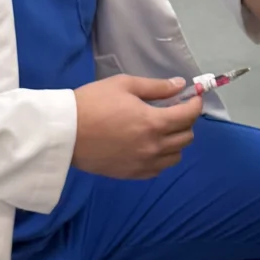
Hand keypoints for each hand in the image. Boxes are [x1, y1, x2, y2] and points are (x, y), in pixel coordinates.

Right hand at [71, 74, 202, 178]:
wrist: (64, 132)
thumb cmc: (92, 103)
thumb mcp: (124, 85)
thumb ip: (155, 87)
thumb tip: (179, 85)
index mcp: (153, 122)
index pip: (189, 115)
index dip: (195, 104)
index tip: (193, 97)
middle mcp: (153, 146)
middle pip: (186, 137)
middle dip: (186, 121)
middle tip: (174, 111)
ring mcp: (143, 163)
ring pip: (176, 156)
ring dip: (175, 141)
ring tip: (162, 130)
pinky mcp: (132, 174)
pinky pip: (159, 169)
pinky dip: (161, 158)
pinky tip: (150, 146)